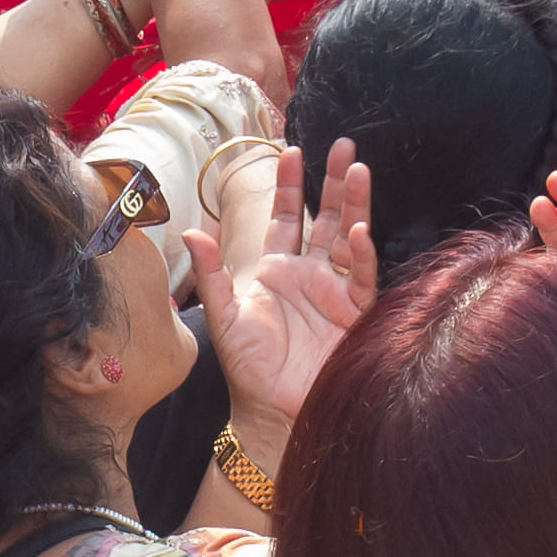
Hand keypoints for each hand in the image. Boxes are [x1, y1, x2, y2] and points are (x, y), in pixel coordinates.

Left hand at [189, 140, 374, 434]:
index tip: (292, 150)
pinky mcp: (356, 314)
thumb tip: (192, 232)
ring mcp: (336, 291)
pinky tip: (360, 230)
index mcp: (277, 268)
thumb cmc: (247, 367)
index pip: (286, 215)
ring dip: (355, 204)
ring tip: (360, 170)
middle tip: (344, 146)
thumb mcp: (224, 318)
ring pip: (350, 236)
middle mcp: (311, 273)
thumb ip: (212, 275)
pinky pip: (363, 277)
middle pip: (326, 216)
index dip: (290, 184)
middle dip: (335, 181)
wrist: (274, 410)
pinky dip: (363, 254)